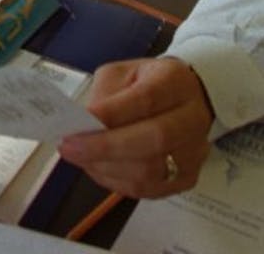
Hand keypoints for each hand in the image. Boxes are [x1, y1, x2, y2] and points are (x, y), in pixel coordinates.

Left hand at [57, 57, 213, 197]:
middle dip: (105, 147)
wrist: (184, 102)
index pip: (146, 98)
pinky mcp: (188, 178)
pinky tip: (99, 169)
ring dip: (107, 167)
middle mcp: (192, 118)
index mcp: (174, 81)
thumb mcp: (121, 74)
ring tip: (80, 158)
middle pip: (154, 139)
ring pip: (150, 170)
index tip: (76, 122)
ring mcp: (194, 152)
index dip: (110, 114)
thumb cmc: (146, 84)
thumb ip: (104, 96)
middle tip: (69, 148)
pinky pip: (149, 189)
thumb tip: (83, 125)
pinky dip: (117, 182)